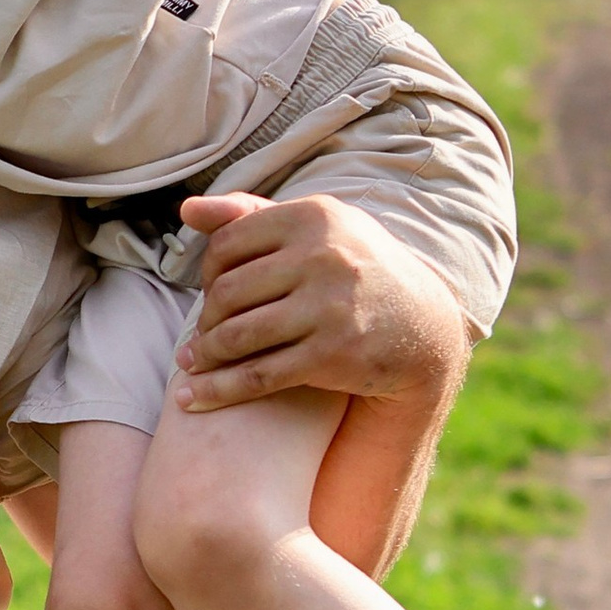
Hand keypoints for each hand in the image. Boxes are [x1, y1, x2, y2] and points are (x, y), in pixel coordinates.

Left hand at [170, 190, 470, 413]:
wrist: (423, 329)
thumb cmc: (357, 271)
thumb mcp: (318, 230)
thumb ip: (251, 215)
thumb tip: (186, 210)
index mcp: (314, 218)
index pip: (227, 245)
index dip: (208, 272)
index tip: (212, 292)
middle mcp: (322, 258)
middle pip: (226, 292)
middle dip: (206, 318)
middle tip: (203, 334)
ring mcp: (327, 308)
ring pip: (235, 336)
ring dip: (205, 355)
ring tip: (193, 362)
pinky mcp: (331, 355)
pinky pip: (257, 376)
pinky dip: (216, 391)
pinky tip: (192, 399)